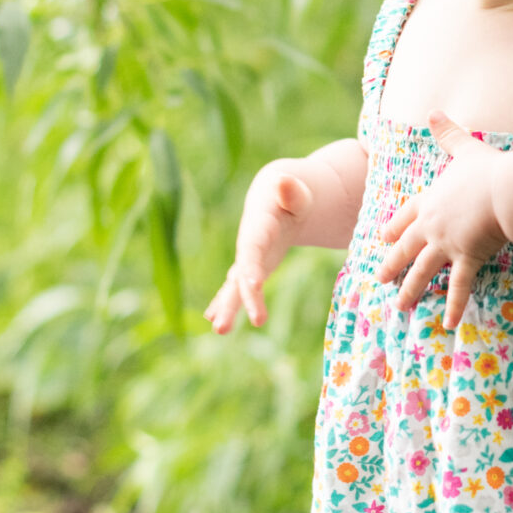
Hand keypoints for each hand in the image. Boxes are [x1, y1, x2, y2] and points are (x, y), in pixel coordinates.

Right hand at [204, 166, 313, 332]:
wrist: (281, 194)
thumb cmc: (294, 193)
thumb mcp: (297, 191)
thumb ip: (292, 191)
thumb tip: (284, 182)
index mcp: (259, 226)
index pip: (254, 249)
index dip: (252, 266)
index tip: (254, 286)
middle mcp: (248, 245)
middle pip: (240, 275)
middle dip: (235, 301)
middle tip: (222, 327)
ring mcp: (248, 257)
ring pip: (236, 285)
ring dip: (227, 307)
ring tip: (218, 330)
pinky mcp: (252, 266)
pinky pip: (238, 287)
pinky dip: (228, 301)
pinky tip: (214, 319)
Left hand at [378, 111, 507, 329]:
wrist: (507, 190)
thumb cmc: (489, 169)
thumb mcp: (465, 149)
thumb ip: (448, 133)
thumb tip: (433, 111)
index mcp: (431, 200)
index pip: (406, 214)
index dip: (394, 225)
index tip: (382, 236)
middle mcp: (432, 224)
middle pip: (406, 247)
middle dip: (392, 263)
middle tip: (379, 278)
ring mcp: (446, 244)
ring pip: (422, 271)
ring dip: (411, 289)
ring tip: (400, 306)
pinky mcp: (466, 258)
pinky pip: (458, 287)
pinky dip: (453, 306)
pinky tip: (448, 324)